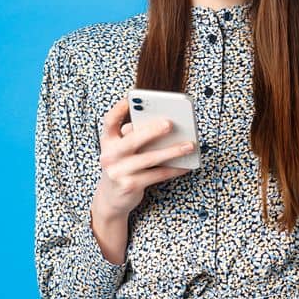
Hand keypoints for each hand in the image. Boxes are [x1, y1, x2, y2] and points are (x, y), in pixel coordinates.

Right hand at [91, 97, 195, 220]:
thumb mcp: (121, 151)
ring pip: (150, 158)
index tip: (130, 98)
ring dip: (173, 151)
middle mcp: (109, 156)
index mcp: (107, 142)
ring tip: (190, 145)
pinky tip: (186, 165)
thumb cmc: (122, 167)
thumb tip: (163, 125)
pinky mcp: (130, 186)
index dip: (118, 110)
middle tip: (170, 123)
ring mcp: (118, 172)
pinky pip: (158, 174)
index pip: (109, 122)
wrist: (110, 199)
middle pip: (132, 140)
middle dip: (152, 131)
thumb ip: (134, 138)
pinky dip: (174, 169)